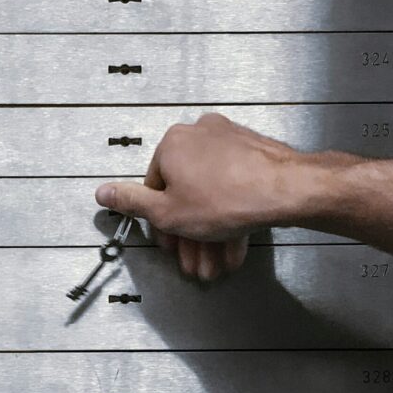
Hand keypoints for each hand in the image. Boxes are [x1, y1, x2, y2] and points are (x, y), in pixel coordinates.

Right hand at [93, 113, 335, 280]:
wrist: (289, 191)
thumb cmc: (228, 200)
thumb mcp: (167, 213)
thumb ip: (131, 203)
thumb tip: (103, 192)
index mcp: (172, 144)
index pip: (155, 187)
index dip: (162, 222)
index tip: (172, 242)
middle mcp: (199, 134)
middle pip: (186, 191)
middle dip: (190, 232)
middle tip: (195, 257)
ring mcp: (230, 140)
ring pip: (212, 192)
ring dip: (212, 230)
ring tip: (216, 258)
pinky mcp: (254, 151)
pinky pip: (234, 184)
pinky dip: (232, 213)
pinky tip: (235, 242)